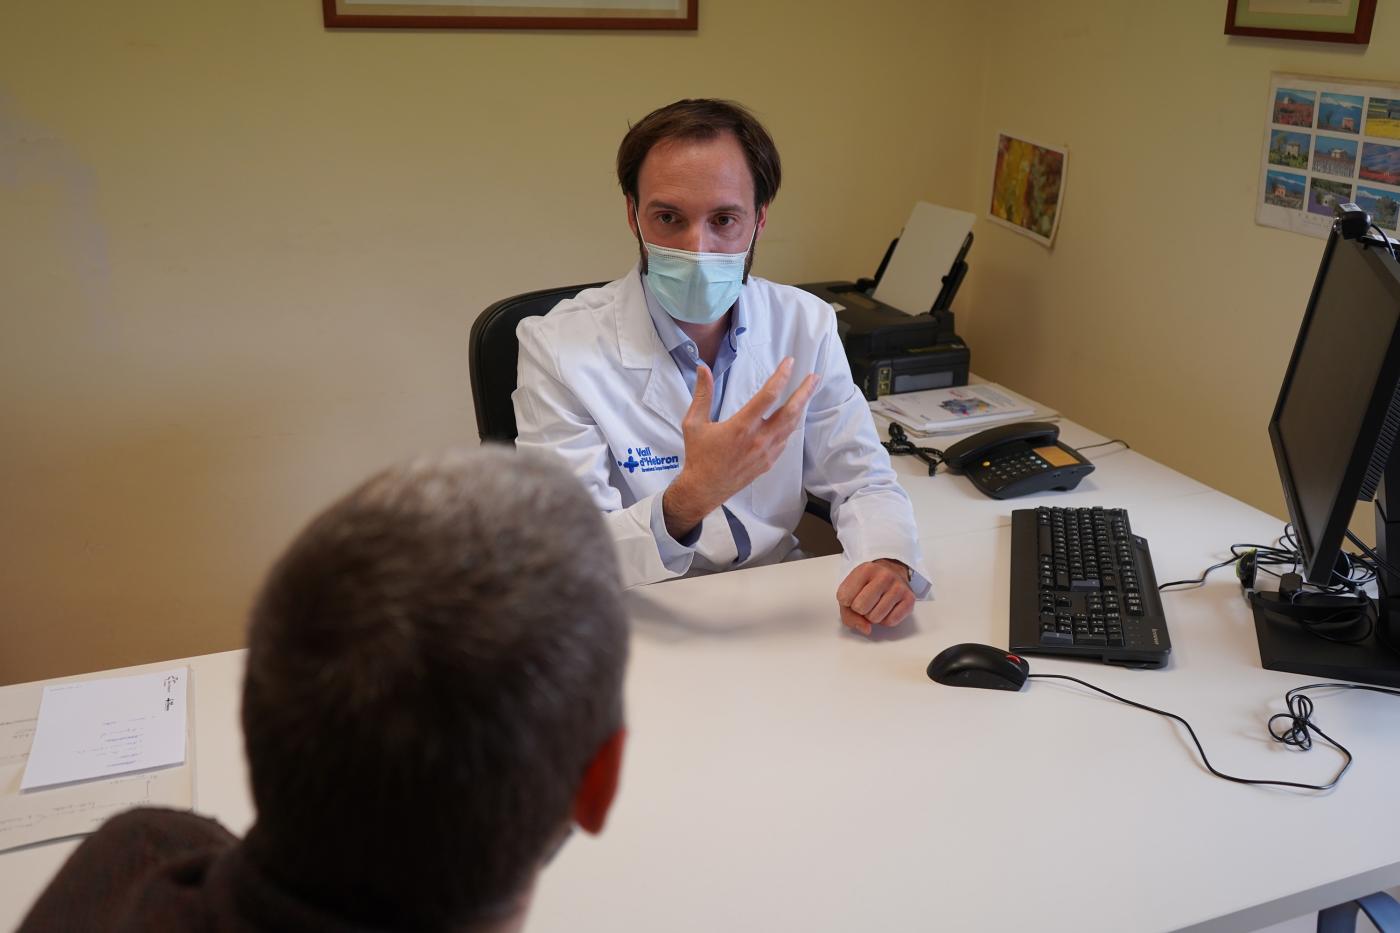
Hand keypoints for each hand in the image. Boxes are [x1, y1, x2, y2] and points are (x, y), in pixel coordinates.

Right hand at [662, 358, 818, 539]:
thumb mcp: (694, 423)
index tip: (790, 363)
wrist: (704, 488)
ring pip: (791, 426)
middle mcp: (758, 439)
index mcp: (741, 426)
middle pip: (790, 411)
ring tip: (809, 392)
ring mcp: (766, 452)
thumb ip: (703, 394)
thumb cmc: (699, 455)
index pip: (768, 396)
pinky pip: (785, 440)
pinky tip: (793, 417)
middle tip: (815, 377)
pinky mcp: (768, 462)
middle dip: (805, 392)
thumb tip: (704, 369)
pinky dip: (791, 425)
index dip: (781, 376)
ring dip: (801, 407)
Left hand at [837, 559, 914, 635]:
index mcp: (865, 569)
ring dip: (873, 617)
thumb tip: (866, 629)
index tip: (854, 595)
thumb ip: (848, 613)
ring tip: (877, 604)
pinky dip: (886, 620)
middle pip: (860, 608)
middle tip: (866, 602)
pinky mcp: (909, 599)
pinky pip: (891, 622)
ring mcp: (898, 587)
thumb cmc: (868, 585)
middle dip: (860, 610)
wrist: (893, 572)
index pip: (844, 598)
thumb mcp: (851, 590)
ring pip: (875, 618)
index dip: (847, 603)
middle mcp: (884, 575)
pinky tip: (887, 609)